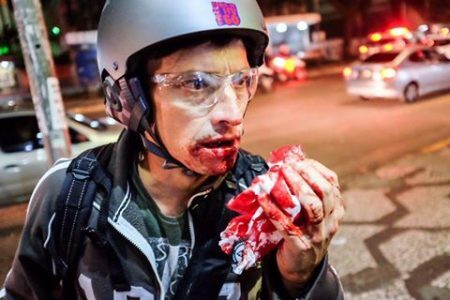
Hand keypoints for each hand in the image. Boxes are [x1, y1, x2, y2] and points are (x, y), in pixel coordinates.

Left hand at [260, 159, 344, 292]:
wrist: (300, 270)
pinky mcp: (301, 247)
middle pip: (325, 192)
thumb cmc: (302, 234)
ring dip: (295, 187)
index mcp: (334, 210)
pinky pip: (287, 226)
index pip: (332, 183)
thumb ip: (304, 195)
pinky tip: (262, 198)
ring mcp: (317, 235)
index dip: (315, 169)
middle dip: (306, 175)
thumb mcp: (310, 215)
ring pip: (312, 207)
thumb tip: (282, 168)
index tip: (298, 161)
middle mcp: (330, 221)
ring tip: (278, 176)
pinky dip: (274, 210)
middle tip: (287, 166)